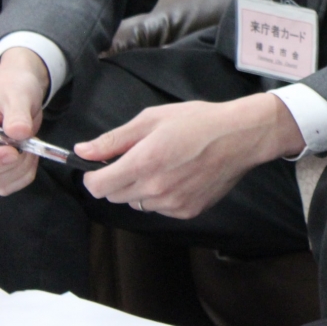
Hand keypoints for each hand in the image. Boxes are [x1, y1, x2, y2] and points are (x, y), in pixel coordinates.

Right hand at [0, 47, 49, 195]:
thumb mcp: (17, 94)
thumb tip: (18, 132)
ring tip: (27, 143)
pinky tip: (29, 154)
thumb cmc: (15, 87)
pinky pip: (12, 183)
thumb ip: (16, 114)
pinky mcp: (1, 169)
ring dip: (21, 167)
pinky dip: (26, 171)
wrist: (21, 89)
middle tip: (25, 144)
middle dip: (12, 163)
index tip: (12, 152)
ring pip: (2, 183)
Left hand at [77, 93, 305, 218]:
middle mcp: (155, 188)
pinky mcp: (188, 211)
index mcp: (143, 163)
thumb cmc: (200, 122)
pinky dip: (163, 196)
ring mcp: (172, 203)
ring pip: (138, 203)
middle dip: (118, 179)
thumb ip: (114, 139)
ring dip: (141, 189)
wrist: (242, 136)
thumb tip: (82, 151)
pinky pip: (161, 209)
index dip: (94, 175)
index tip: (103, 166)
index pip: (97, 186)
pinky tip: (181, 176)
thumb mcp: (153, 119)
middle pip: (114, 196)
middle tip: (141, 158)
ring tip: (165, 166)